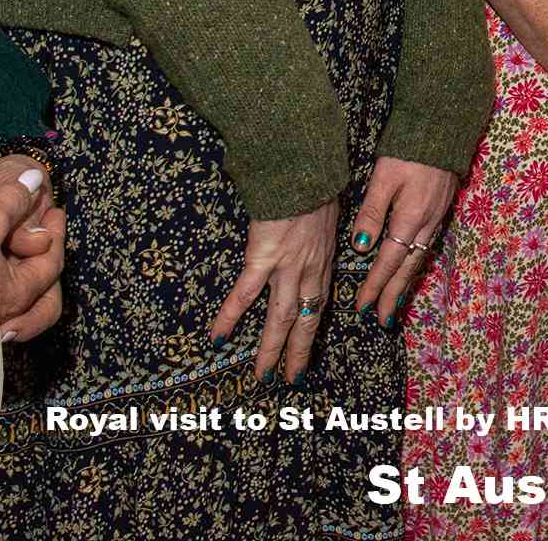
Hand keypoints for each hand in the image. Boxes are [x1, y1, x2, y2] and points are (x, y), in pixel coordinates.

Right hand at [0, 155, 65, 340]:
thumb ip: (13, 201)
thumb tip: (33, 180)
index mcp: (17, 295)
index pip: (52, 263)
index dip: (56, 232)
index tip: (54, 211)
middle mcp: (0, 313)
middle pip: (41, 297)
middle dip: (45, 267)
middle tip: (41, 236)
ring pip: (15, 304)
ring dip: (20, 278)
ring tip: (15, 252)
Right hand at [210, 197, 339, 382]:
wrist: (304, 170)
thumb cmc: (314, 185)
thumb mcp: (328, 214)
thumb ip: (318, 235)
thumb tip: (311, 242)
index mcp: (324, 259)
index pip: (321, 303)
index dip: (314, 328)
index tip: (309, 351)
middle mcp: (310, 270)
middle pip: (306, 320)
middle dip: (298, 352)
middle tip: (291, 378)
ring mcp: (287, 266)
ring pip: (280, 318)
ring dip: (271, 349)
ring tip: (262, 375)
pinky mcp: (263, 257)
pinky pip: (245, 294)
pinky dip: (230, 317)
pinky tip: (218, 338)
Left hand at [345, 158, 457, 322]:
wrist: (443, 131)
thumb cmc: (408, 152)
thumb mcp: (383, 180)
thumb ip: (371, 214)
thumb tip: (360, 249)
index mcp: (409, 219)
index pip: (388, 262)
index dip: (374, 286)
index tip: (362, 307)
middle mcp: (425, 225)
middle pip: (407, 269)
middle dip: (392, 295)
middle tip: (382, 320)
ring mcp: (436, 219)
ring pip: (418, 260)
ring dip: (405, 285)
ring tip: (394, 304)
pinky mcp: (440, 211)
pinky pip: (426, 248)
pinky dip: (415, 266)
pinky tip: (409, 271)